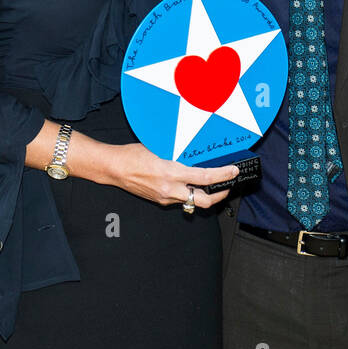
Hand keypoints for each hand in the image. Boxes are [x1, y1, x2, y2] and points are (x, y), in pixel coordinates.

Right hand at [103, 142, 233, 208]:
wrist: (115, 168)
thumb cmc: (133, 155)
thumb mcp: (160, 147)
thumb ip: (179, 154)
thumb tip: (197, 153)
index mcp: (171, 173)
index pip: (205, 178)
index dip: (222, 175)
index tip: (233, 171)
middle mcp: (170, 189)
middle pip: (204, 201)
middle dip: (220, 195)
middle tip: (227, 186)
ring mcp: (165, 198)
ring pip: (192, 201)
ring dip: (203, 194)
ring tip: (210, 185)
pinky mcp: (160, 201)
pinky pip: (180, 200)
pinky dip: (188, 193)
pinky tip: (188, 185)